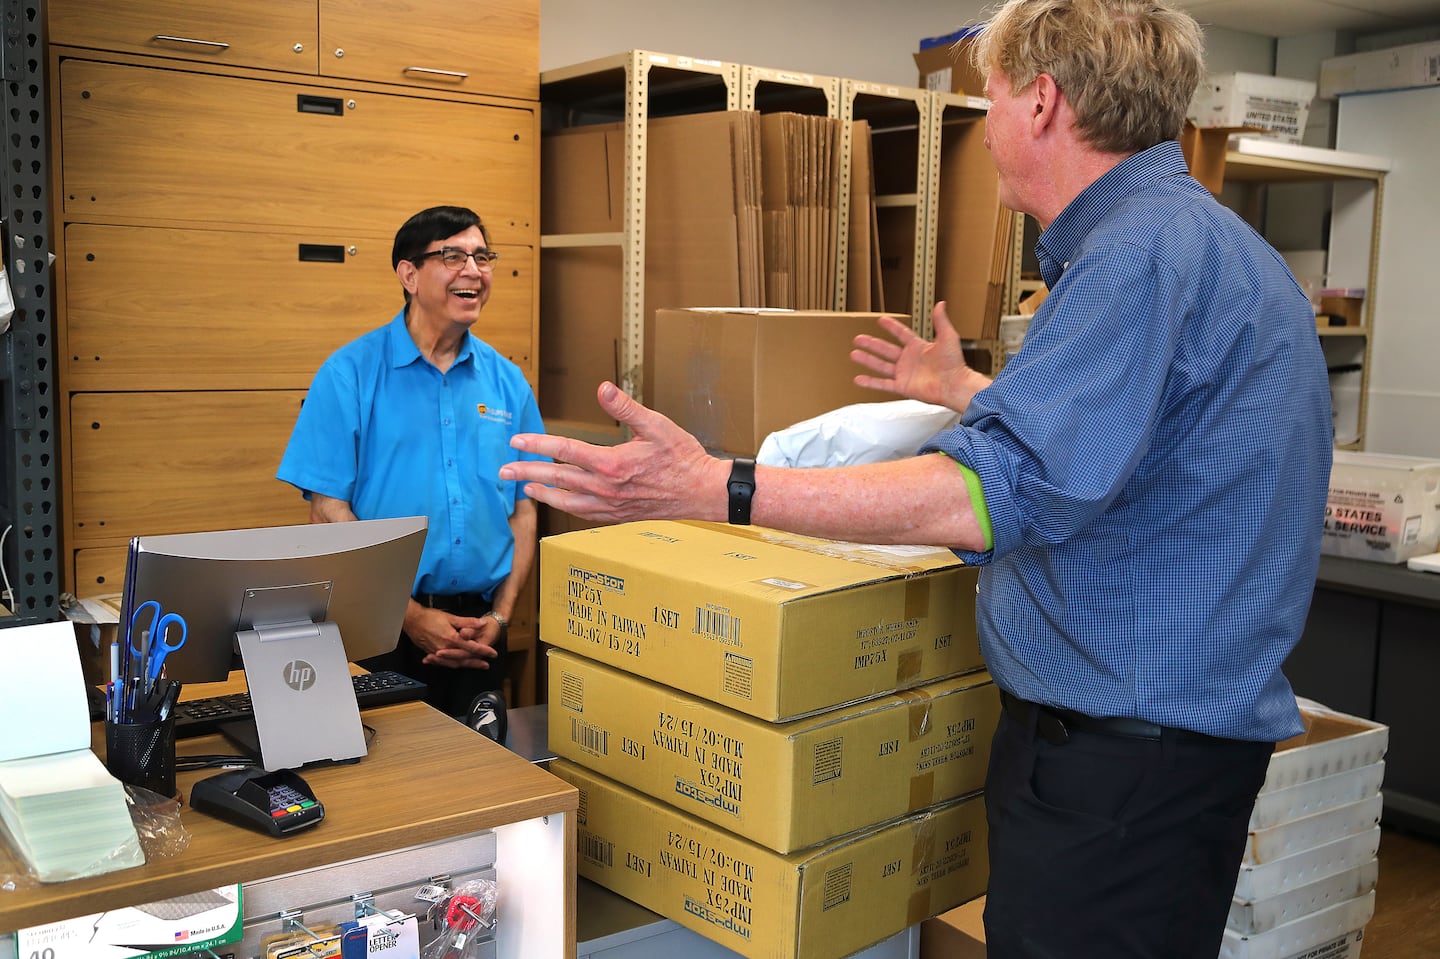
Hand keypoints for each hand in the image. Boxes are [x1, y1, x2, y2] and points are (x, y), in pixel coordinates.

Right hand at [406, 605, 501, 669]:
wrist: (412, 621)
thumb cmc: (430, 617)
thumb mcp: (451, 617)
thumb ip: (468, 622)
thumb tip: (482, 623)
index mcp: (452, 639)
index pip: (472, 648)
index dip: (484, 651)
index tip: (492, 653)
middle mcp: (445, 649)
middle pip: (464, 659)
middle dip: (476, 663)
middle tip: (486, 665)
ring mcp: (438, 653)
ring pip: (454, 663)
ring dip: (466, 665)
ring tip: (475, 666)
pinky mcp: (431, 653)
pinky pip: (444, 663)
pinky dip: (452, 664)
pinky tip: (455, 665)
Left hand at [500, 381, 727, 523]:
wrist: (703, 494)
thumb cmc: (683, 459)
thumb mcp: (656, 426)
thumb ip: (626, 408)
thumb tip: (603, 389)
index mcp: (611, 464)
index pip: (564, 452)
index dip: (537, 444)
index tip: (516, 441)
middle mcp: (605, 489)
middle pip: (556, 479)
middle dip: (526, 473)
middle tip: (502, 472)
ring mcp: (610, 506)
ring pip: (566, 501)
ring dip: (542, 494)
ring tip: (525, 489)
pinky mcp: (618, 516)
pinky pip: (584, 514)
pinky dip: (566, 508)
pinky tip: (560, 504)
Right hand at [851, 302, 989, 413]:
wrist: (954, 384)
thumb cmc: (954, 362)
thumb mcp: (948, 337)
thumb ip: (941, 321)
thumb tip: (940, 303)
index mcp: (918, 347)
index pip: (901, 334)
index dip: (891, 327)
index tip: (880, 320)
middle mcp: (909, 360)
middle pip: (886, 349)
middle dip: (871, 344)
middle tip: (858, 338)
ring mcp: (904, 373)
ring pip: (881, 365)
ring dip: (867, 360)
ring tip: (854, 354)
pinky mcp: (902, 387)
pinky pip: (883, 384)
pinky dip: (870, 382)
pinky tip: (858, 378)